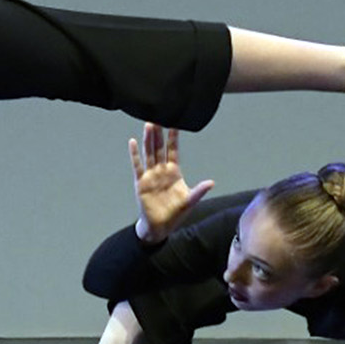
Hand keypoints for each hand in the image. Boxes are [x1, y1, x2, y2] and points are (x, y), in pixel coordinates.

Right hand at [129, 123, 213, 243]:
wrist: (160, 227)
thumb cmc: (175, 213)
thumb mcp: (189, 201)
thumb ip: (199, 191)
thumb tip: (211, 182)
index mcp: (174, 172)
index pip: (174, 150)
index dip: (174, 137)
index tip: (175, 123)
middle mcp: (161, 170)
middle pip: (159, 148)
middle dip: (159, 133)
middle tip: (158, 116)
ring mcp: (150, 175)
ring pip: (149, 153)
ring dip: (149, 139)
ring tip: (148, 124)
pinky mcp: (141, 183)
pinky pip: (137, 166)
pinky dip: (135, 155)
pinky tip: (133, 142)